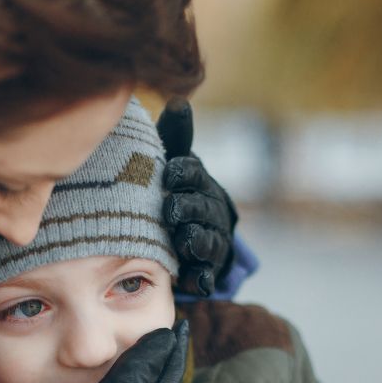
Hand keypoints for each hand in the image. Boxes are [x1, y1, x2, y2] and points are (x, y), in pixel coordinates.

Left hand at [157, 98, 238, 296]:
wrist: (199, 231)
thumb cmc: (180, 192)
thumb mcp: (175, 164)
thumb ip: (175, 137)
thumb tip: (177, 100)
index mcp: (199, 184)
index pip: (193, 174)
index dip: (183, 174)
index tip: (170, 174)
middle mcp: (209, 211)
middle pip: (202, 209)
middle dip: (189, 209)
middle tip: (172, 210)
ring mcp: (211, 242)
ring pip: (207, 242)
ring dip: (196, 242)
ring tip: (184, 243)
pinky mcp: (208, 270)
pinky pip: (206, 275)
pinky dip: (201, 279)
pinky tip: (194, 282)